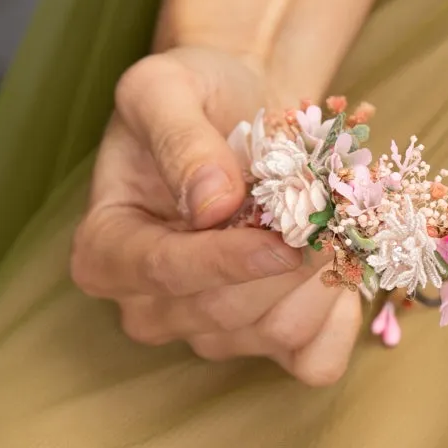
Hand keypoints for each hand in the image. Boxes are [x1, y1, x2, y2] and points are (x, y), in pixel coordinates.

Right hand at [70, 44, 361, 382]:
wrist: (247, 104)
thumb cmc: (197, 94)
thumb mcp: (165, 87)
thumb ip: (178, 138)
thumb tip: (211, 203)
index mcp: (105, 251)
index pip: (165, 274)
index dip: (227, 261)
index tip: (283, 237)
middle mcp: (149, 306)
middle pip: (225, 312)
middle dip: (286, 262)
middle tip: (326, 207)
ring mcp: (210, 332)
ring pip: (277, 335)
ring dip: (321, 278)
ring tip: (333, 220)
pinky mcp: (268, 343)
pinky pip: (314, 361)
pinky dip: (341, 318)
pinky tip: (342, 266)